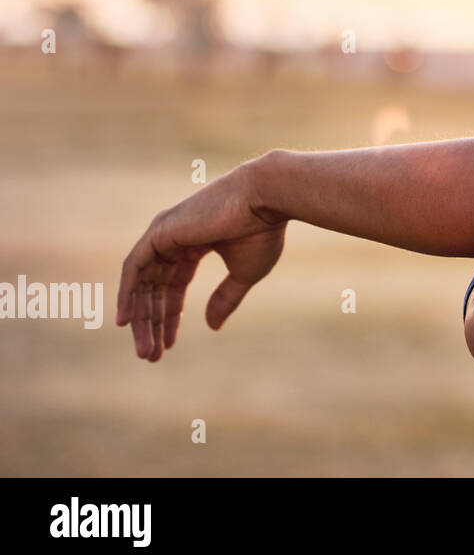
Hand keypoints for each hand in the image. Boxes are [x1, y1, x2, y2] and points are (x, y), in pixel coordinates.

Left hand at [116, 158, 285, 360]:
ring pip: (141, 282)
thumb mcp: (245, 273)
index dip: (171, 317)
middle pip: (154, 288)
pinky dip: (127, 294)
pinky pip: (133, 268)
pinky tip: (126, 321)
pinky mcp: (159, 232)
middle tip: (150, 356)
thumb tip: (211, 327)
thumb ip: (225, 298)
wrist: (265, 199)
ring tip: (144, 350)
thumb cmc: (262, 232)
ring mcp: (164, 233)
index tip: (168, 345)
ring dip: (140, 317)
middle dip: (152, 323)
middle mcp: (174, 238)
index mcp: (196, 244)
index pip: (174, 286)